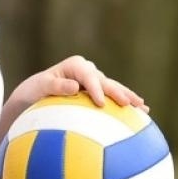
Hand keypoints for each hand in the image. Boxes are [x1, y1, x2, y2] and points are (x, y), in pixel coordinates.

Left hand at [21, 55, 145, 110]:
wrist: (34, 94)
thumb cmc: (34, 90)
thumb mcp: (40, 87)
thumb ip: (56, 86)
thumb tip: (74, 87)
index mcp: (76, 65)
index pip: (89, 77)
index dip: (96, 89)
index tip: (101, 103)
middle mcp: (88, 70)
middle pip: (106, 82)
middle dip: (119, 93)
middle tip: (128, 104)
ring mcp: (95, 81)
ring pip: (114, 89)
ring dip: (128, 98)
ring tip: (143, 107)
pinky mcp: (97, 92)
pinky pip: (112, 98)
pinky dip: (124, 104)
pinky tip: (139, 113)